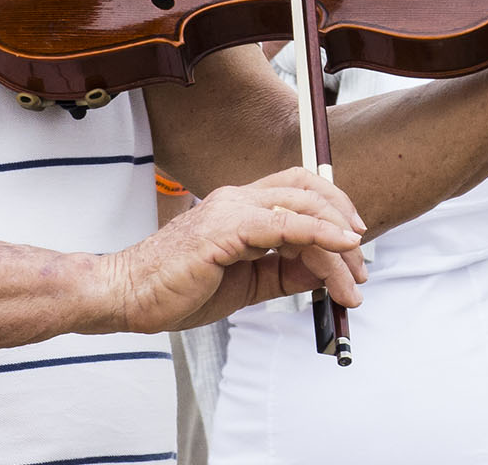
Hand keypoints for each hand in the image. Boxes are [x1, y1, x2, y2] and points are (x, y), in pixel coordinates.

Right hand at [97, 167, 366, 332]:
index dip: (334, 211)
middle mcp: (238, 198)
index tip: (354, 246)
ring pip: (303, 208)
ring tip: (352, 281)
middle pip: (309, 191)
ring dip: (338, 245)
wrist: (126, 296)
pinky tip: (339, 248)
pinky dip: (319, 234)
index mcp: (239, 205)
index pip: (299, 191)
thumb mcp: (246, 283)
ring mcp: (231, 209)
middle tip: (361, 266)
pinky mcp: (225, 229)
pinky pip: (284, 225)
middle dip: (345, 224)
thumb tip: (324, 272)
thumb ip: (283, 273)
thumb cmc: (176, 288)